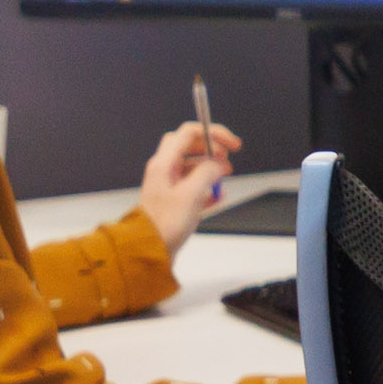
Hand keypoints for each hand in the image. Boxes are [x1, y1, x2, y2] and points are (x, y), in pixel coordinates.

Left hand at [138, 120, 241, 253]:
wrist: (150, 250)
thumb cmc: (165, 225)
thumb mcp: (192, 195)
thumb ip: (207, 173)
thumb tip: (218, 164)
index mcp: (164, 163)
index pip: (189, 133)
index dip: (213, 134)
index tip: (232, 145)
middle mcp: (164, 170)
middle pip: (189, 146)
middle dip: (210, 149)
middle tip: (226, 157)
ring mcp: (167, 184)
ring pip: (191, 165)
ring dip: (209, 168)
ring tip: (223, 177)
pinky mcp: (172, 199)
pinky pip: (191, 184)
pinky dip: (205, 186)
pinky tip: (216, 196)